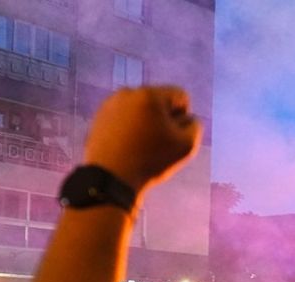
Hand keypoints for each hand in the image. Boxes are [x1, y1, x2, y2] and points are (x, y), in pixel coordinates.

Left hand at [83, 86, 201, 193]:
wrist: (111, 177)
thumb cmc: (152, 160)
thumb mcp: (187, 145)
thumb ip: (195, 125)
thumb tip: (186, 118)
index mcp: (151, 95)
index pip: (181, 96)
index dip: (184, 117)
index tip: (173, 136)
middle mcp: (129, 92)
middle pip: (159, 100)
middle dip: (164, 117)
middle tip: (158, 142)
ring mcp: (111, 103)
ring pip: (141, 108)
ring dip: (147, 121)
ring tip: (142, 145)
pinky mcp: (100, 115)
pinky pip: (125, 115)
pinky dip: (130, 126)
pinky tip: (128, 145)